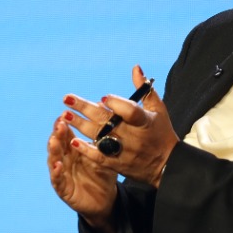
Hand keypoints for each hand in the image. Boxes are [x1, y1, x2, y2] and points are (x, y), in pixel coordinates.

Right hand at [47, 108, 119, 232]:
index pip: (66, 134)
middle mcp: (64, 159)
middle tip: (60, 123)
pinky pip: (57, 179)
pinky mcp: (62, 188)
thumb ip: (102, 138)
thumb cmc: (103, 175)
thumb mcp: (104, 155)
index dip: (63, 124)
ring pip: (53, 159)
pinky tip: (57, 165)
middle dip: (57, 133)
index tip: (64, 114)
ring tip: (54, 140)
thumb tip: (103, 114)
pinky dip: (56, 172)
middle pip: (58, 143)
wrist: (105, 200)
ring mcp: (61, 173)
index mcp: (73, 150)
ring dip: (53, 149)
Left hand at [59, 65, 179, 188]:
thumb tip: (135, 67)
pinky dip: (86, 149)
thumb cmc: (161, 132)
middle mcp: (133, 136)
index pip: (130, 111)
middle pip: (107, 121)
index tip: (103, 97)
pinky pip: (98, 157)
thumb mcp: (157, 109)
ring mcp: (124, 151)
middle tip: (67, 99)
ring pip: (99, 137)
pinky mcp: (117, 164)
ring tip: (65, 115)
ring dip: (80, 126)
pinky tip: (73, 141)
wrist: (167, 165)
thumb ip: (144, 89)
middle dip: (85, 109)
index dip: (117, 104)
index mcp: (144, 121)